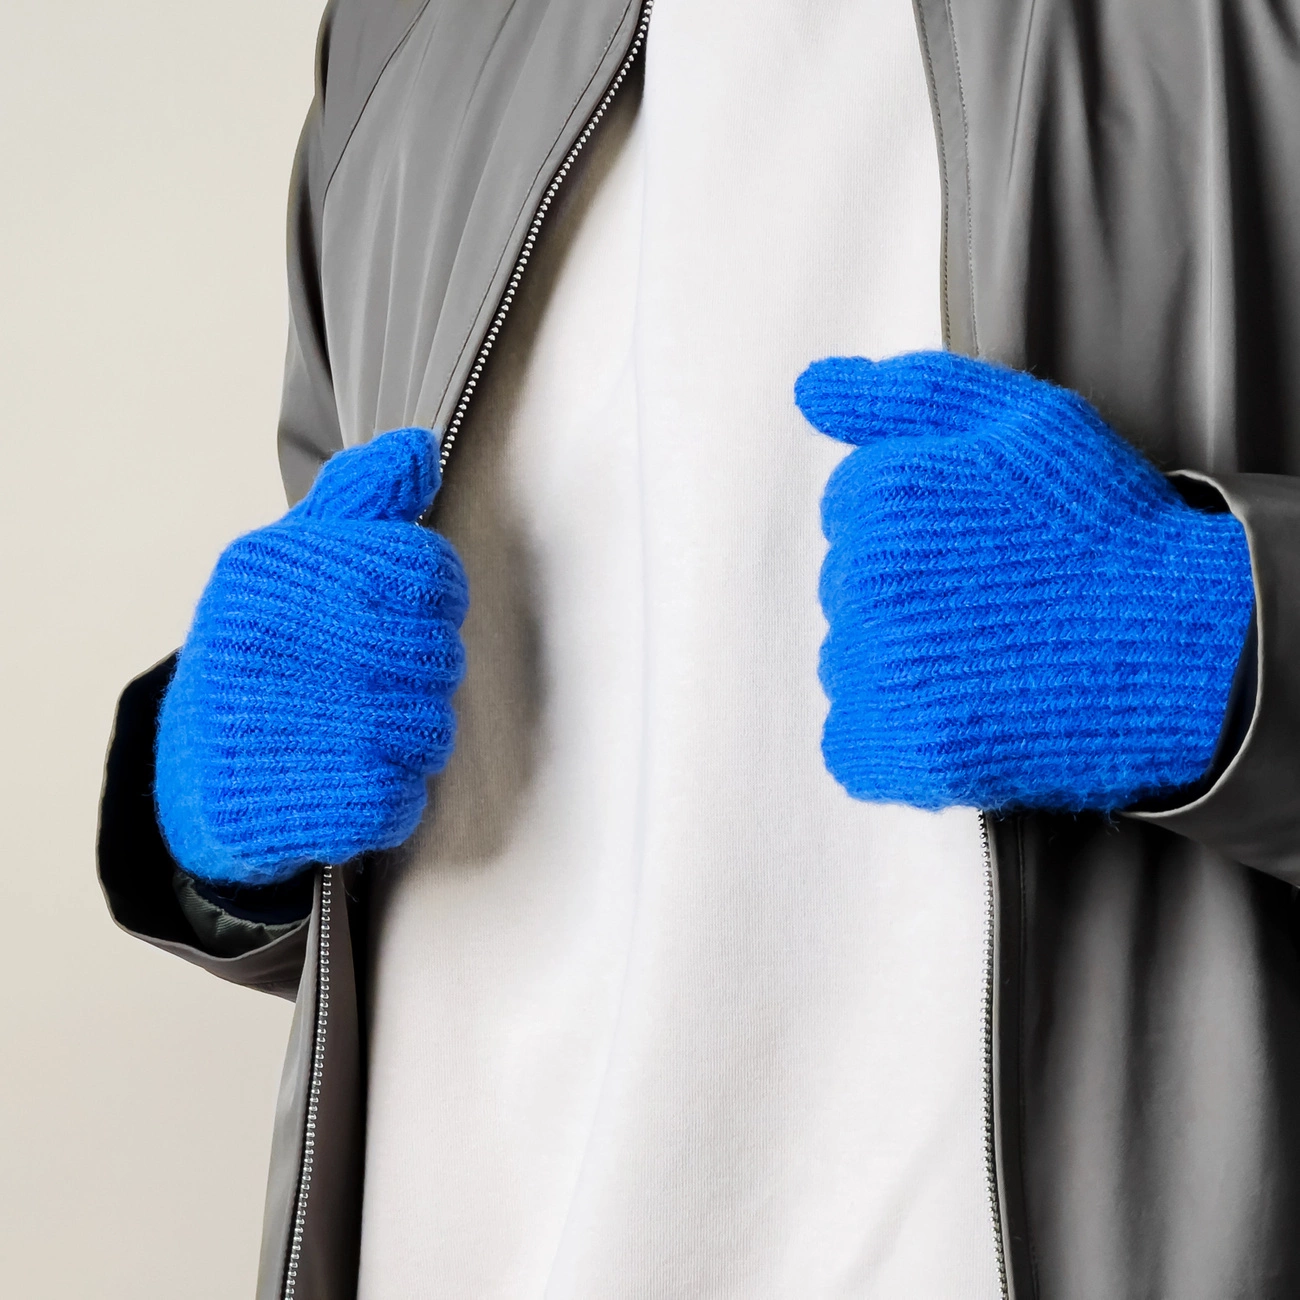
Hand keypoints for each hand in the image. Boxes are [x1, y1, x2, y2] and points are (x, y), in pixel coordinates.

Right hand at [155, 428, 467, 884]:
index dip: (440, 600)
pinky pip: (398, 797)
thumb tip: (418, 448)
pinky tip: (361, 774)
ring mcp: (267, 729)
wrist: (198, 763)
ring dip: (419, 732)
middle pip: (436, 656)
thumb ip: (363, 501)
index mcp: (265, 573)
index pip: (426, 573)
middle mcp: (259, 644)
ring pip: (427, 730)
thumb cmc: (270, 645)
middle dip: (430, 671)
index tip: (415, 612)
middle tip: (394, 677)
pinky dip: (398, 791)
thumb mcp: (299, 556)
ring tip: (375, 725)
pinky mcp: (284, 807)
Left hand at [795, 351, 1253, 811]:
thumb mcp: (1020, 419)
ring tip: (987, 664)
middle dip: (903, 600)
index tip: (977, 550)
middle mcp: (868, 580)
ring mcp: (884, 671)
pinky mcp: (902, 750)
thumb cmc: (1104, 531)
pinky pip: (851, 748)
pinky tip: (960, 719)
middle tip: (993, 608)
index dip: (918, 534)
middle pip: (846, 593)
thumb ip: (906, 394)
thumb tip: (809, 388)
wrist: (1185, 646)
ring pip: (847, 669)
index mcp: (884, 494)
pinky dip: (892, 744)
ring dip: (898, 673)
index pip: (848, 515)